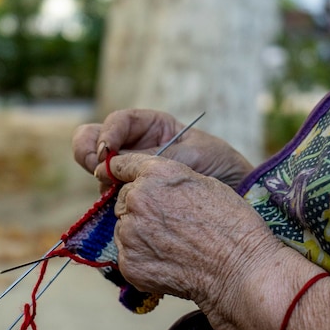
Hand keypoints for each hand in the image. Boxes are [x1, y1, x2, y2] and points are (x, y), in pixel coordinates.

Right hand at [72, 109, 252, 190]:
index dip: (108, 132)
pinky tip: (118, 206)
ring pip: (98, 172)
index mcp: (153, 128)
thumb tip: (110, 168)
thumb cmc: (220, 166)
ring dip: (101, 180)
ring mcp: (131, 175)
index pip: (119, 122)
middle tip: (97, 167)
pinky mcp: (133, 199)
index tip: (108, 149)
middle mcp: (137, 149)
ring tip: (116, 191)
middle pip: (95, 143)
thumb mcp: (191, 155)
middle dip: (90, 152)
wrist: (239, 195)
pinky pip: (111, 197)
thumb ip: (153, 158)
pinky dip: (109, 201)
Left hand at [109, 152, 280, 329]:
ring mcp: (130, 233)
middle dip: (138, 208)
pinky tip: (168, 261)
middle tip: (167, 224)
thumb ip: (169, 180)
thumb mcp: (205, 183)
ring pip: (124, 228)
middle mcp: (137, 199)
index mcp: (156, 174)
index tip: (113, 174)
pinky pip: (127, 255)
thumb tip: (151, 185)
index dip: (119, 170)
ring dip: (139, 234)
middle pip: (123, 200)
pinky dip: (142, 258)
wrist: (239, 269)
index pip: (121, 165)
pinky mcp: (129, 263)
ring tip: (172, 245)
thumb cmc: (231, 225)